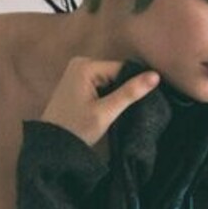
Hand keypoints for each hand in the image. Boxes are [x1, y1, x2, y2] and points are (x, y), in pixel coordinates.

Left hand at [38, 57, 159, 149]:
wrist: (51, 145)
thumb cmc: (76, 129)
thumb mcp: (106, 112)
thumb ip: (130, 92)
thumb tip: (155, 76)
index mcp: (86, 65)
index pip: (122, 69)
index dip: (133, 85)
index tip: (137, 104)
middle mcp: (80, 63)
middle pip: (116, 73)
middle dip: (123, 90)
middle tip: (123, 110)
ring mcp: (77, 72)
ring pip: (110, 80)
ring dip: (116, 94)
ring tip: (114, 111)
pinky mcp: (77, 82)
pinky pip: (101, 84)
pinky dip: (107, 95)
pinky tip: (106, 109)